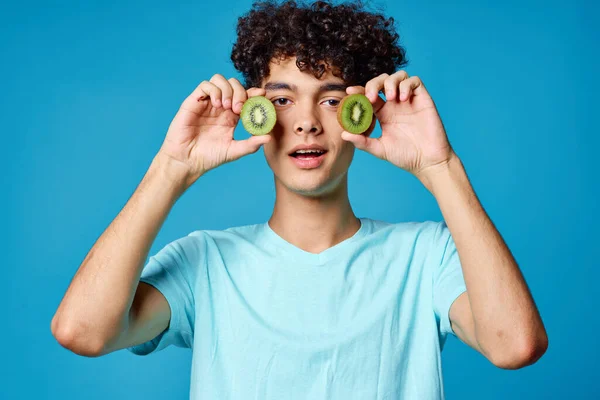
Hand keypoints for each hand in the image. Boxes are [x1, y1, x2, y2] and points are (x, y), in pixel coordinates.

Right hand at [157, 74, 271, 182]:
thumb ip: (251, 144)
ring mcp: (207, 103)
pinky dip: (214, 90)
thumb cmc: (209, 157)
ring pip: (220, 80)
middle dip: (241, 92)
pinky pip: (205, 85)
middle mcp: (220, 107)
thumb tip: (268, 138)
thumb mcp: (234, 151)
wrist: (187, 161)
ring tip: (227, 107)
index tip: (261, 95)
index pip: (245, 96)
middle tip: (239, 109)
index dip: (254, 92)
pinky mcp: (194, 102)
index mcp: (231, 116)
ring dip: (227, 89)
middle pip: (234, 85)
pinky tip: (217, 104)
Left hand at [341, 71, 454, 177]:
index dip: (358, 90)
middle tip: (371, 98)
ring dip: (390, 82)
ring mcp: (408, 100)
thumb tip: (343, 135)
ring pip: (397, 76)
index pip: (368, 95)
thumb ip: (362, 142)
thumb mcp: (379, 149)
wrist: (427, 161)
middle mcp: (394, 104)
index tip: (349, 92)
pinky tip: (402, 99)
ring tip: (390, 98)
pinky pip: (415, 81)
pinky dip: (406, 85)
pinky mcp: (423, 99)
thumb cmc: (405, 156)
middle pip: (381, 81)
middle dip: (373, 84)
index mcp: (382, 113)